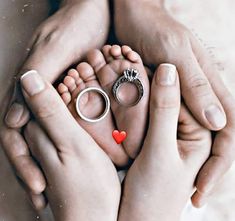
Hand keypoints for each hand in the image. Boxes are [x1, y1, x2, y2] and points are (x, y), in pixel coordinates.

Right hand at [1, 0, 109, 209]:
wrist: (92, 11)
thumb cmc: (74, 27)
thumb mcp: (53, 50)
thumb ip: (35, 81)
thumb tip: (14, 120)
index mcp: (30, 91)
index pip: (17, 136)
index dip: (24, 165)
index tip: (38, 190)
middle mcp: (39, 99)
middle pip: (30, 144)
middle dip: (34, 173)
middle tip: (45, 202)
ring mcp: (56, 99)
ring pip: (46, 139)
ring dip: (49, 167)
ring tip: (56, 194)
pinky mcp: (74, 96)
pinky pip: (69, 126)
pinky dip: (69, 147)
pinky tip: (78, 164)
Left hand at [115, 1, 234, 205]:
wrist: (135, 14)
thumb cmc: (155, 29)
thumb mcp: (177, 54)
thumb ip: (197, 86)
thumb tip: (218, 123)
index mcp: (208, 87)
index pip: (228, 134)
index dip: (220, 166)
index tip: (200, 191)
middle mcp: (198, 95)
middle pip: (212, 140)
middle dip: (203, 170)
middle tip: (187, 198)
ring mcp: (180, 95)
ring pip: (190, 134)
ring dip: (185, 161)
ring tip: (172, 187)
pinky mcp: (162, 93)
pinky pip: (168, 121)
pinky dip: (165, 141)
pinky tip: (155, 158)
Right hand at [118, 64, 210, 220]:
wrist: (137, 220)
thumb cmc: (152, 194)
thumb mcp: (159, 150)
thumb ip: (165, 110)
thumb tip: (168, 71)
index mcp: (202, 132)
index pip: (185, 95)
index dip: (162, 79)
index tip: (135, 66)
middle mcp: (189, 130)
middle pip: (171, 96)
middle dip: (148, 85)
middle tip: (123, 70)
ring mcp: (170, 132)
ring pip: (156, 102)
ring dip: (138, 93)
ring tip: (118, 82)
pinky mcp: (155, 136)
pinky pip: (146, 112)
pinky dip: (133, 104)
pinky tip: (119, 99)